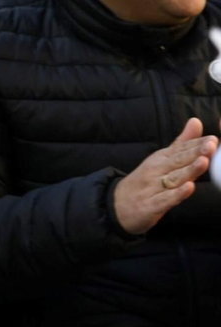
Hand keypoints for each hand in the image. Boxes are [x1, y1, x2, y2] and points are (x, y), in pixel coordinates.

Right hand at [112, 118, 216, 234]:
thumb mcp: (161, 159)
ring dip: (189, 170)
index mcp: (161, 159)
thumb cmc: (145, 181)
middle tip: (211, 145)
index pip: (181, 149)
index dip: (197, 144)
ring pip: (174, 179)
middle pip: (179, 161)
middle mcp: (156, 171)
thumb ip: (181, 142)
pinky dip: (177, 194)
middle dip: (196, 153)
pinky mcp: (150, 205)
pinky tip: (189, 188)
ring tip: (204, 162)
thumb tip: (196, 121)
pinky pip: (165, 199)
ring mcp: (153, 188)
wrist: (117, 205)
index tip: (213, 138)